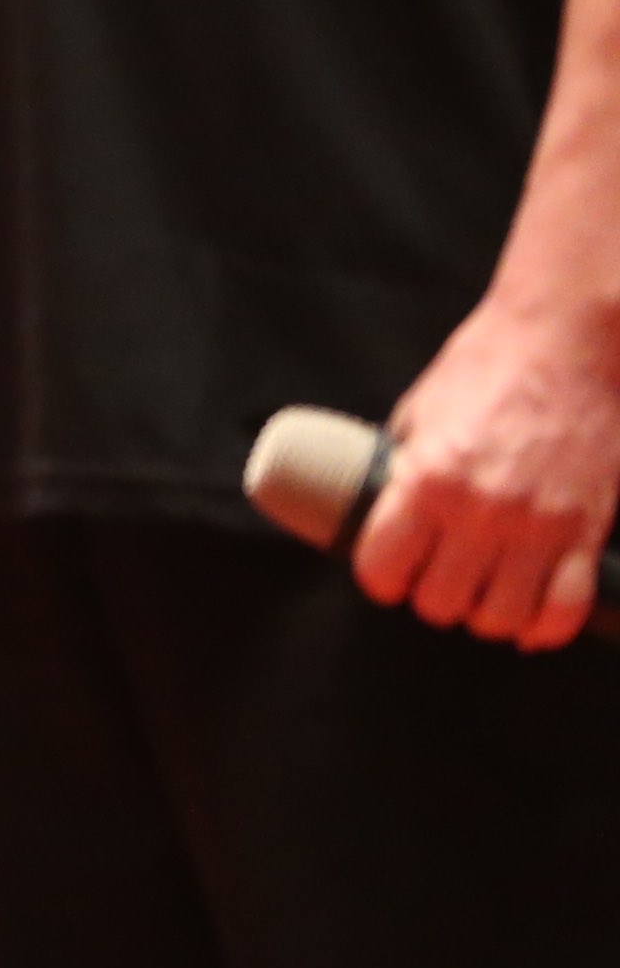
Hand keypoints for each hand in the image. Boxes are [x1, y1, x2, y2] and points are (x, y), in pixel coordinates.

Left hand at [358, 294, 619, 648]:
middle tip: (439, 580)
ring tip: (484, 594)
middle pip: (442, 602)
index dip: (382, 578)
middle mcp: (480, 511)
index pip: (384, 568)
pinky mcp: (585, 530)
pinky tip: (531, 616)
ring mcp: (537, 525)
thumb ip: (404, 462)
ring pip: (501, 616)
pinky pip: (564, 609)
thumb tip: (384, 503)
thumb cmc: (486, 366)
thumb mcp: (421, 409)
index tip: (389, 574)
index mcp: (427, 479)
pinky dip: (545, 625)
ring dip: (487, 614)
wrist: (566, 341)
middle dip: (434, 597)